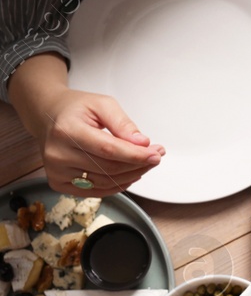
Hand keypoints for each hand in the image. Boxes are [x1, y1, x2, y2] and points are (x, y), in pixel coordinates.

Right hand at [22, 86, 163, 197]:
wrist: (49, 118)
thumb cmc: (76, 109)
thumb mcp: (103, 104)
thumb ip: (123, 124)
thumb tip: (142, 143)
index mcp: (66, 131)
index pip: (108, 149)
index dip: (135, 155)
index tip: (156, 154)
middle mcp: (57, 154)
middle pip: (108, 168)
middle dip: (138, 164)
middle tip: (156, 155)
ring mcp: (56, 171)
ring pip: (105, 182)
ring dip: (132, 175)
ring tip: (145, 163)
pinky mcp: (58, 183)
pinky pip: (95, 191)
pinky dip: (117, 185)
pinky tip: (130, 174)